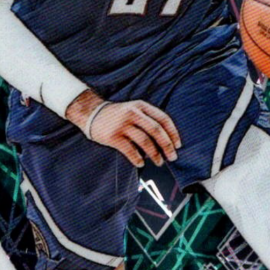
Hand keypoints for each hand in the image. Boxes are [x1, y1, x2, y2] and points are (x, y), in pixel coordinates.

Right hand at [66, 90, 180, 167]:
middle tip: (172, 157)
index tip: (178, 145)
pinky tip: (141, 163)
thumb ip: (148, 120)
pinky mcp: (113, 136)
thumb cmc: (117, 115)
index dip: (173, 133)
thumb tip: (167, 141)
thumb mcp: (134, 110)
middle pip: (156, 131)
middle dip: (167, 146)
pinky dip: (138, 158)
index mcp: (141, 106)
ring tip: (159, 162)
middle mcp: (133, 113)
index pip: (163, 119)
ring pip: (145, 142)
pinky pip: (130, 150)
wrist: (91, 113)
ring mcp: (122, 125)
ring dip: (155, 154)